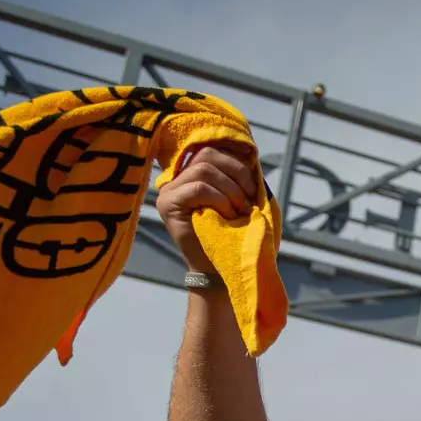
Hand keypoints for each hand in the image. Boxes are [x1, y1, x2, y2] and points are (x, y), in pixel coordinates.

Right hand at [156, 144, 261, 275]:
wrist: (223, 269)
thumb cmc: (237, 236)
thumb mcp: (243, 200)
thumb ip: (240, 176)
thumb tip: (248, 152)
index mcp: (195, 174)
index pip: (213, 150)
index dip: (236, 160)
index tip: (254, 183)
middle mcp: (178, 178)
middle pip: (207, 154)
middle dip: (236, 173)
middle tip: (250, 199)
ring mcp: (169, 190)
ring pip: (203, 169)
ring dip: (230, 189)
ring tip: (240, 210)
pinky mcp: (167, 204)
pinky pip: (197, 188)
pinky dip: (219, 199)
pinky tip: (227, 215)